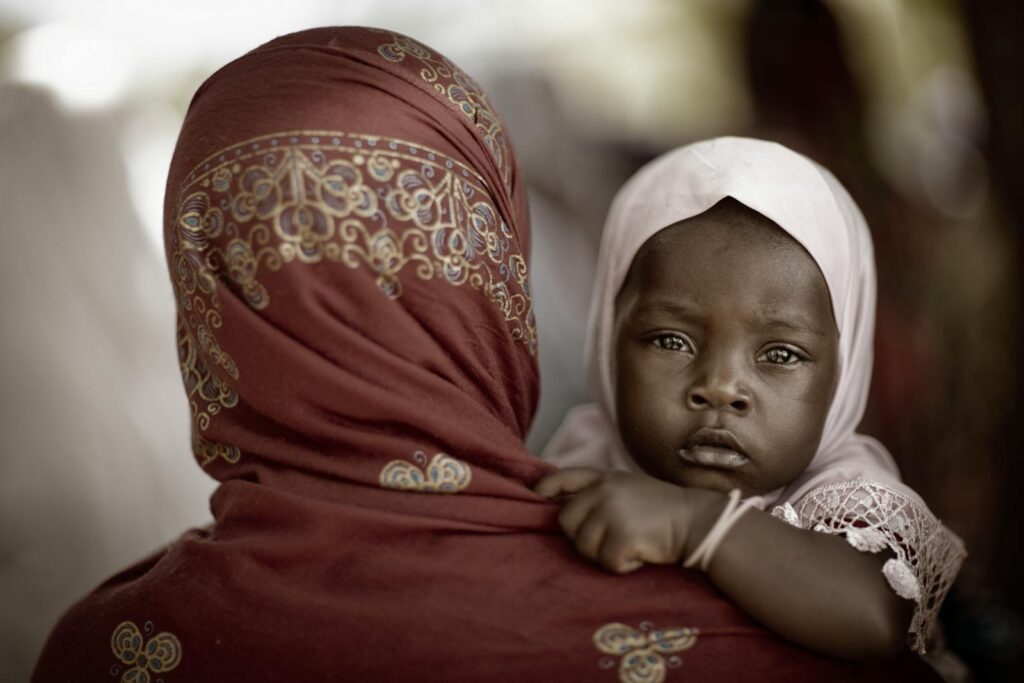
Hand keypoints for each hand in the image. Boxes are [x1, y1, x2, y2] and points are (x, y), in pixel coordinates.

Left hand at [534, 467, 724, 573]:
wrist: (697, 521)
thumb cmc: (663, 509)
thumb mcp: (629, 487)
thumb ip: (600, 493)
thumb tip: (565, 508)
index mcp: (604, 477)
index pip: (564, 477)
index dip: (545, 487)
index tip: (536, 495)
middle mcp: (603, 491)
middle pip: (566, 522)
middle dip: (583, 537)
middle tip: (611, 538)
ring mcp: (611, 512)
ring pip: (583, 546)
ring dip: (604, 554)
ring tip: (631, 543)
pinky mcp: (621, 536)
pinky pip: (606, 563)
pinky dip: (622, 566)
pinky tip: (639, 554)